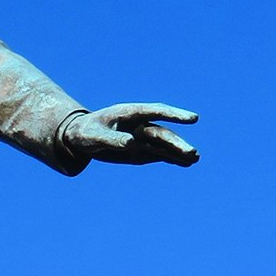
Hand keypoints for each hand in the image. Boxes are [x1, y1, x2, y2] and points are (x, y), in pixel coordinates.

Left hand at [66, 104, 198, 168]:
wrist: (80, 137)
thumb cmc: (86, 133)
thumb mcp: (95, 136)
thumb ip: (113, 139)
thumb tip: (132, 143)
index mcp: (130, 113)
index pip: (156, 111)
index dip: (174, 115)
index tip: (193, 119)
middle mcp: (140, 125)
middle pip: (162, 133)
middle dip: (177, 143)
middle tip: (193, 153)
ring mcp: (141, 138)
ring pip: (164, 145)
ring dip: (179, 151)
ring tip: (195, 159)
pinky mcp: (140, 150)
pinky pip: (159, 154)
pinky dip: (172, 159)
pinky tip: (186, 163)